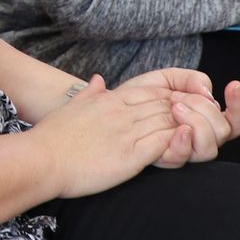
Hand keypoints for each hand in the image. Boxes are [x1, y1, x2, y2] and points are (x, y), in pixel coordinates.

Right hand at [26, 75, 193, 198]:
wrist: (41, 160)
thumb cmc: (51, 137)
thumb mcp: (70, 107)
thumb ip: (88, 93)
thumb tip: (97, 79)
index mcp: (109, 101)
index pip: (151, 93)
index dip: (171, 98)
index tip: (181, 107)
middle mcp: (121, 113)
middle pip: (165, 105)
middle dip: (185, 112)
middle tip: (199, 121)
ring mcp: (126, 133)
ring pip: (168, 122)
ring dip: (185, 127)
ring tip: (196, 136)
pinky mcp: (130, 156)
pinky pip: (163, 144)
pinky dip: (177, 144)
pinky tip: (184, 147)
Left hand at [120, 67, 239, 165]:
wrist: (106, 110)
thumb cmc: (136, 98)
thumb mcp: (165, 79)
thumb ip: (190, 78)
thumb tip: (208, 90)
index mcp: (202, 122)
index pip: (235, 121)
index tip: (233, 85)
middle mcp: (196, 140)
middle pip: (224, 133)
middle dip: (206, 110)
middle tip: (180, 99)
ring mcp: (181, 151)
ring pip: (209, 148)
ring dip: (197, 123)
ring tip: (175, 107)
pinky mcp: (163, 159)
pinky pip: (182, 158)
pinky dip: (184, 142)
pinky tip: (179, 128)